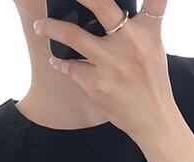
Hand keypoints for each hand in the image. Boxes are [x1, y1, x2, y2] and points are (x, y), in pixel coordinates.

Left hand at [33, 0, 178, 142]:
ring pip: (73, 37)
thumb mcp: (153, 45)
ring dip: (51, 29)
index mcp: (148, 30)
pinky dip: (61, 63)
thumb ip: (140, 23)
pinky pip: (71, 67)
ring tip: (39, 26)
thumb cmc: (151, 80)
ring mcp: (111, 64)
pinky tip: (55, 60)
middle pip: (101, 5)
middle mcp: (130, 42)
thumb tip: (114, 11)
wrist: (151, 118)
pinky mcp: (97, 84)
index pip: (151, 0)